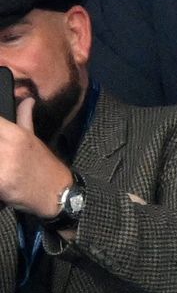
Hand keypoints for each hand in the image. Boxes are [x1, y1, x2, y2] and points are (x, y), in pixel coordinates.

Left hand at [0, 98, 73, 218]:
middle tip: (1, 149)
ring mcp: (4, 165)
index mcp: (16, 134)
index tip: (0, 133)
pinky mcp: (1, 182)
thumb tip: (27, 100)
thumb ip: (25, 118)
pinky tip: (1, 176)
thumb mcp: (34, 138)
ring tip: (2, 160)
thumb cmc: (43, 165)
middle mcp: (8, 146)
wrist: (56, 193)